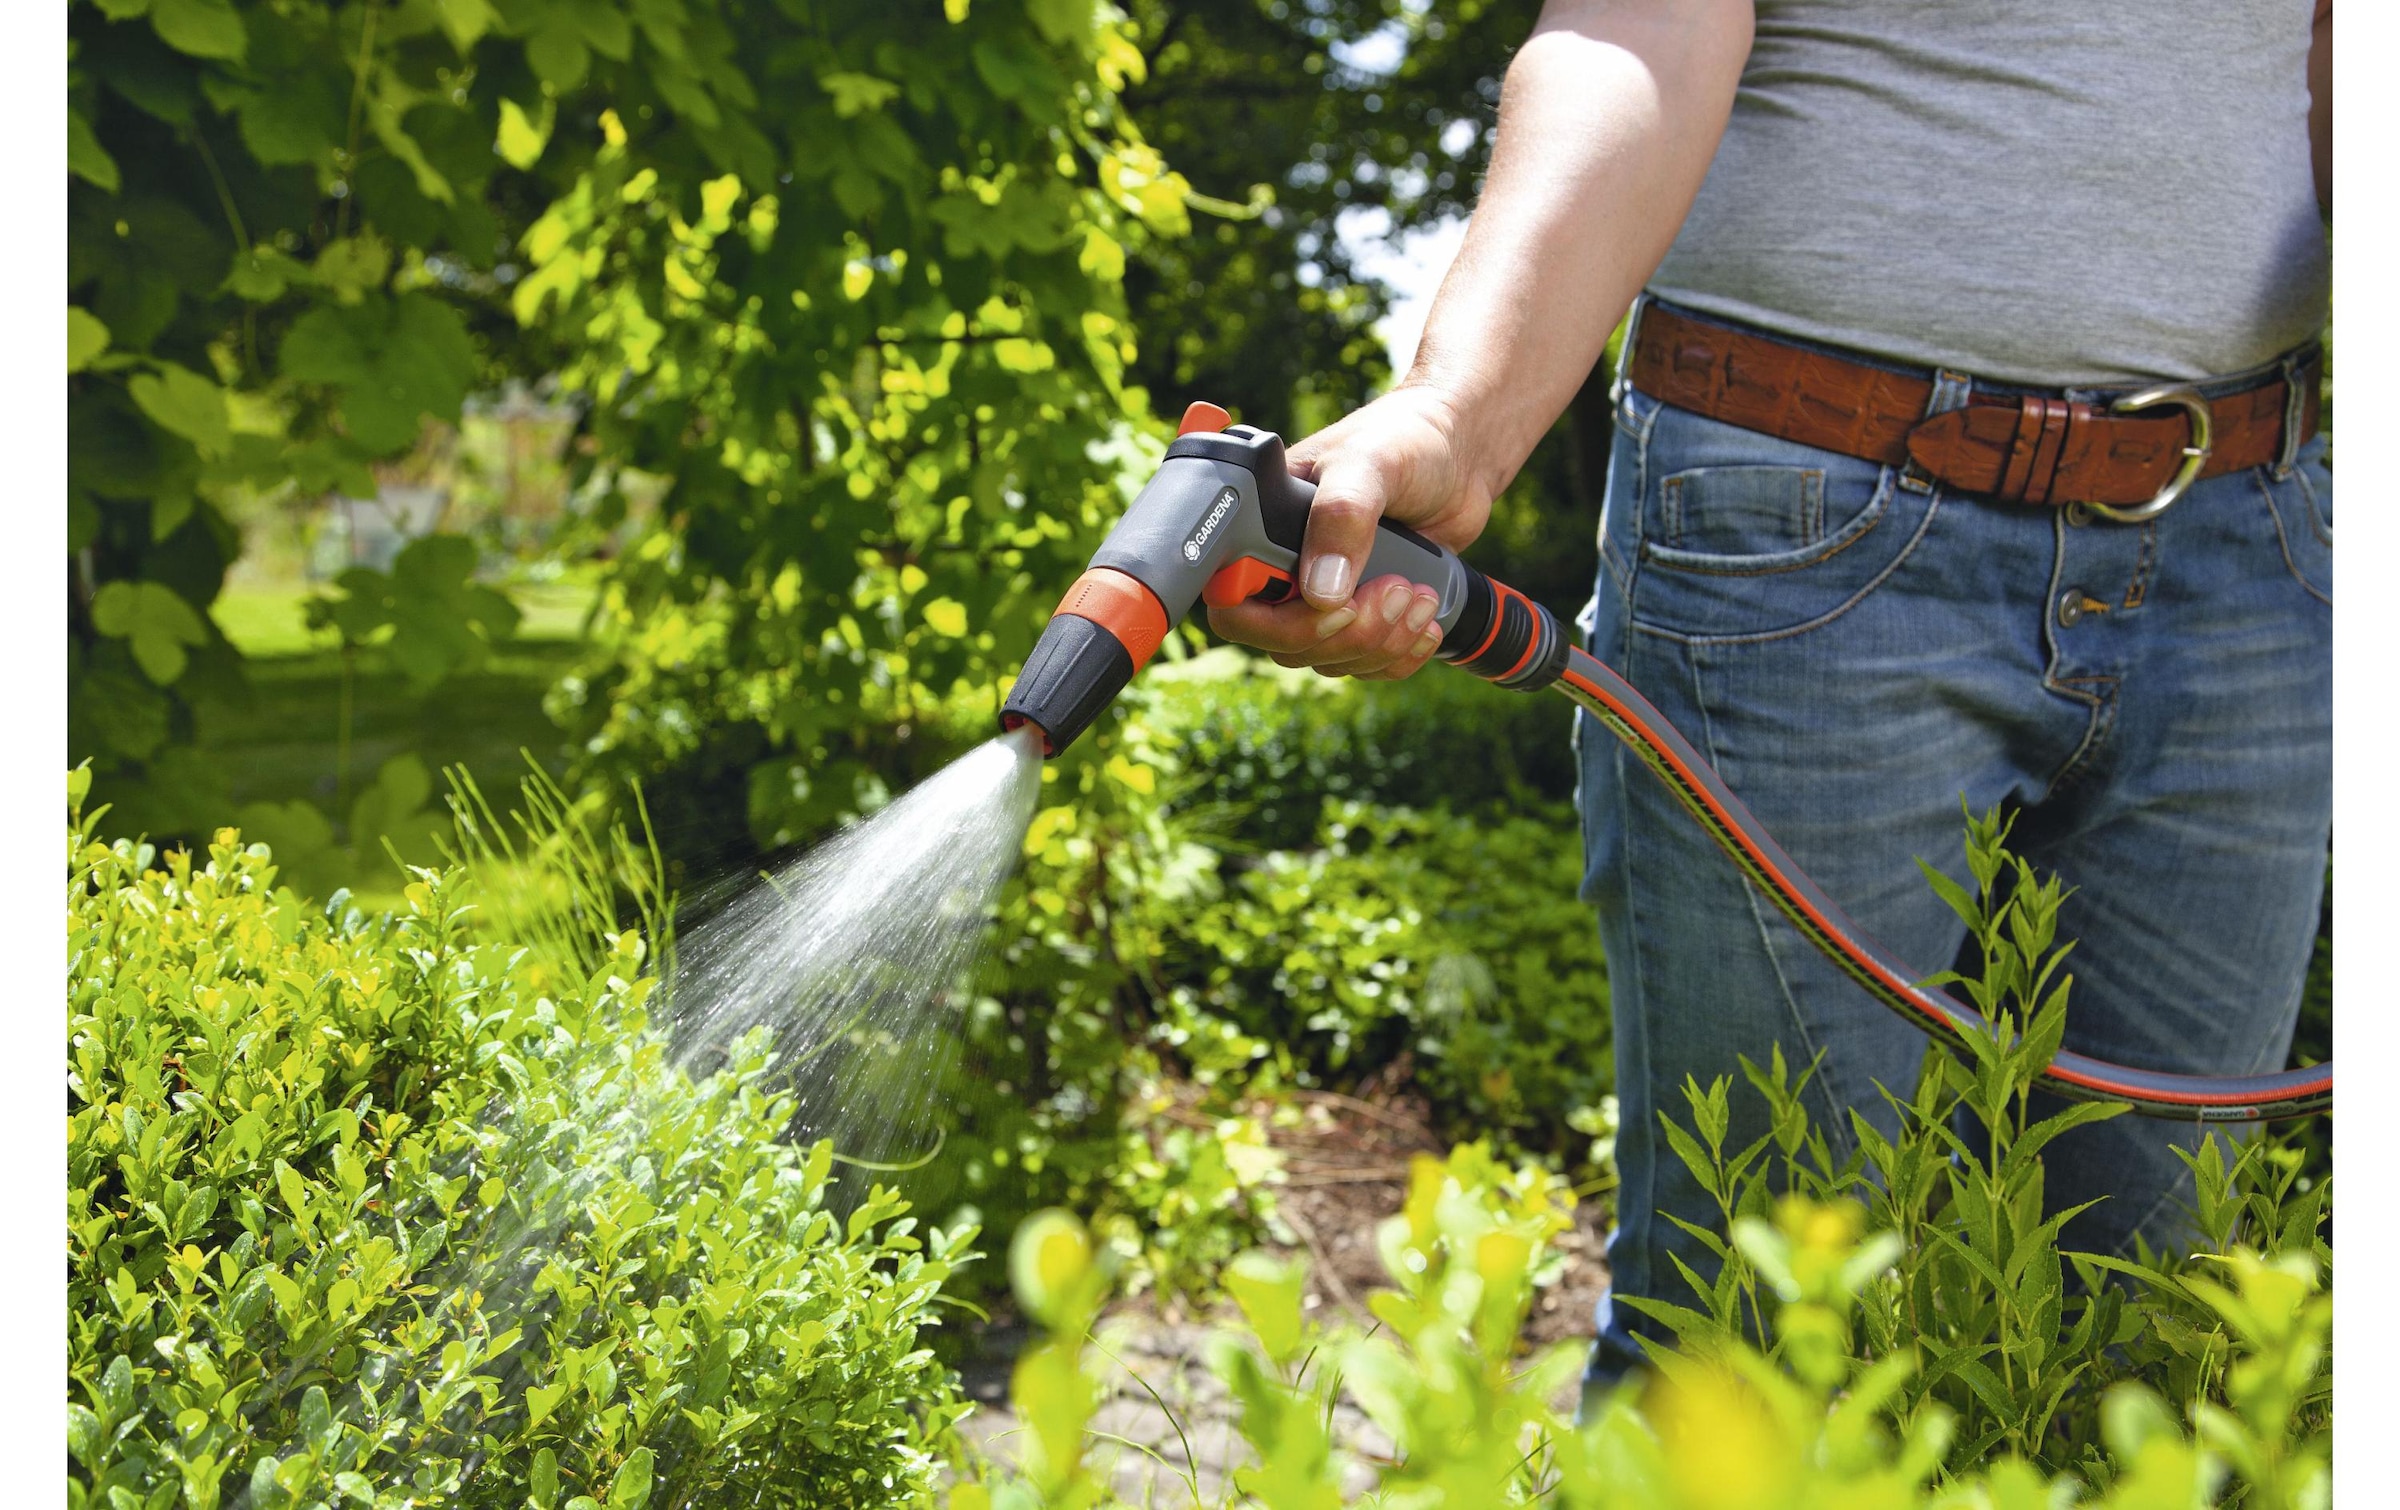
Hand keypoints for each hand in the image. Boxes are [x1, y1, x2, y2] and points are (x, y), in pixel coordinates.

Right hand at [1206, 385, 1494, 679]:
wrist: (1458, 454)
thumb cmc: (1403, 439)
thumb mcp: (1369, 464)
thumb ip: (1341, 517)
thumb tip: (1320, 590)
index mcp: (1262, 527)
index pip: (1234, 604)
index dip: (1280, 622)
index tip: (1336, 602)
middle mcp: (1284, 567)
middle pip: (1286, 645)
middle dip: (1349, 633)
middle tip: (1397, 588)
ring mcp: (1323, 595)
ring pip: (1329, 660)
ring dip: (1381, 642)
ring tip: (1419, 593)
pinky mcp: (1363, 614)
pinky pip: (1365, 665)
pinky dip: (1399, 656)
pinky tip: (1426, 624)